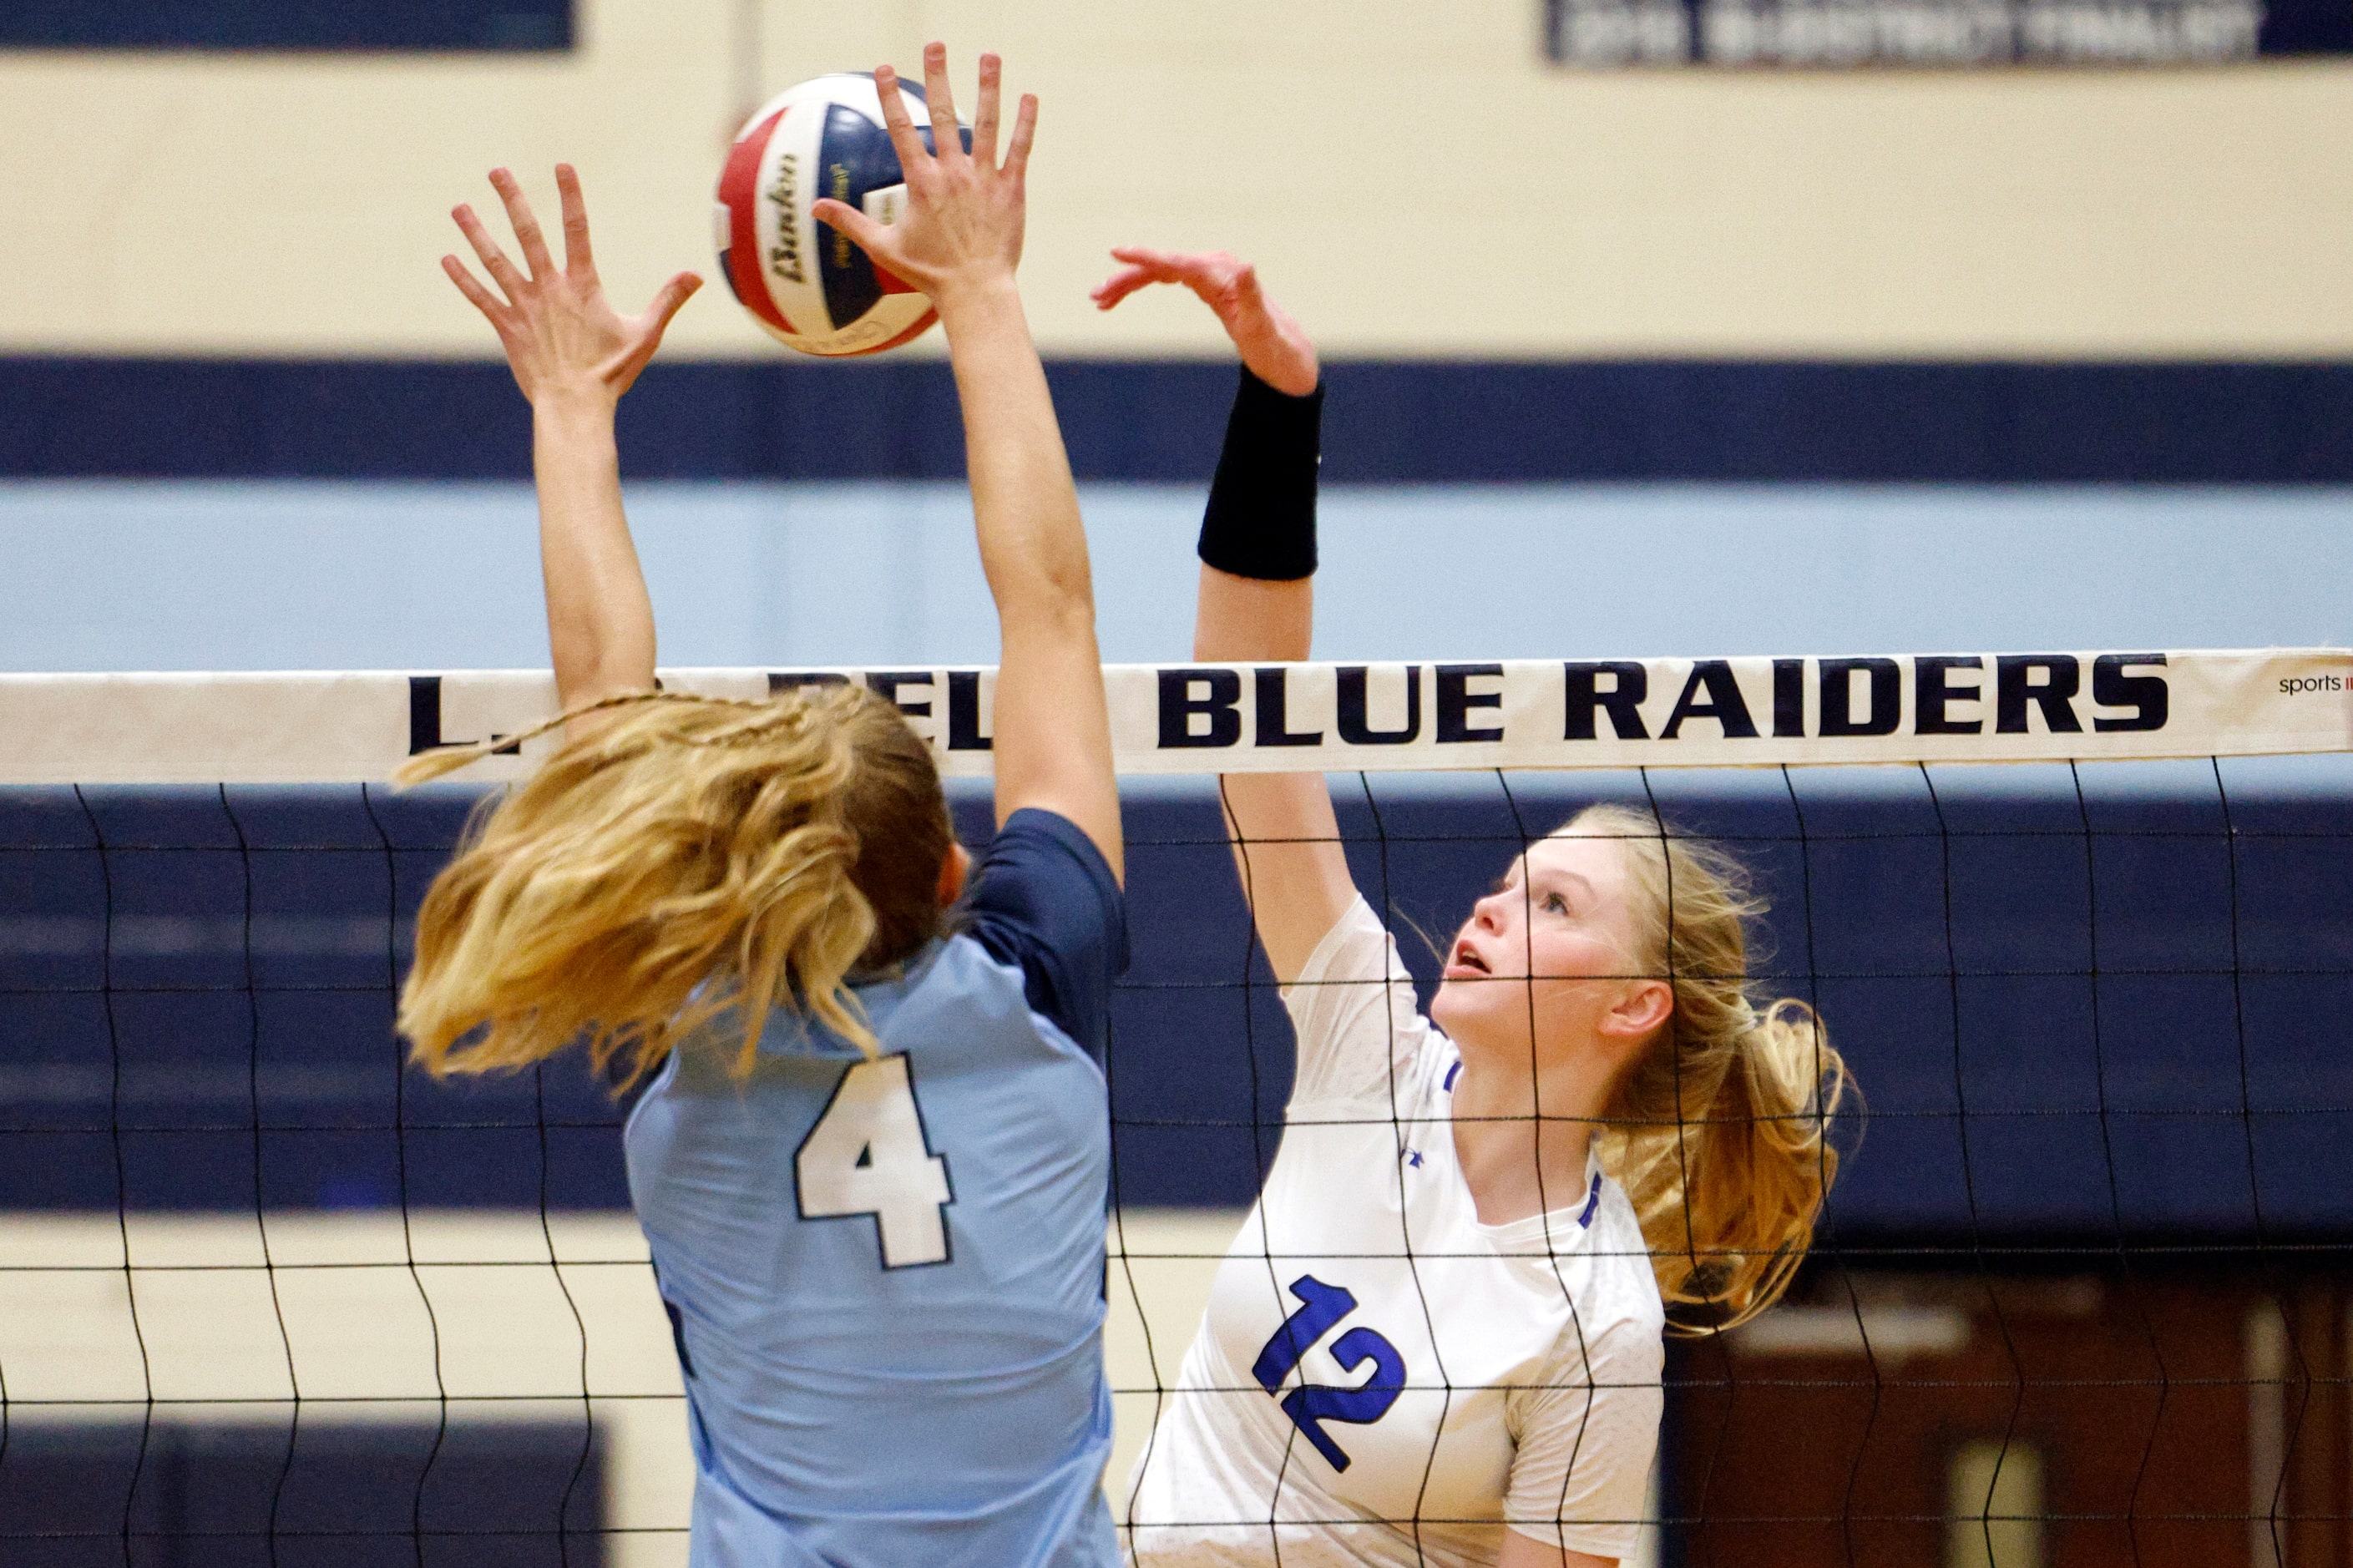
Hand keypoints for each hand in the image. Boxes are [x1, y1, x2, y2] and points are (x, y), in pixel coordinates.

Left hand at [444, 164, 700, 408]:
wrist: (575, 405)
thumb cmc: (611, 373)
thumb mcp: (646, 334)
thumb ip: (668, 300)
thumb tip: (696, 276)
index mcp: (582, 285)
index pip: (577, 230)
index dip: (570, 196)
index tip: (562, 166)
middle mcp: (549, 288)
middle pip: (527, 234)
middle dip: (511, 200)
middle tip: (496, 171)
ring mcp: (524, 306)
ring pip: (495, 261)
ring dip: (476, 232)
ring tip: (459, 208)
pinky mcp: (507, 327)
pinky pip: (480, 298)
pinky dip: (463, 278)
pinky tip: (447, 258)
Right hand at [811, 45, 1034, 314]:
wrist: (975, 292)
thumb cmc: (929, 274)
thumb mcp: (883, 247)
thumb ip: (850, 222)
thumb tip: (815, 208)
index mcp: (921, 183)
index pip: (900, 130)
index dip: (890, 97)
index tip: (884, 67)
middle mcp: (952, 173)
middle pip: (942, 114)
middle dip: (937, 76)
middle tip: (934, 44)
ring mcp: (984, 179)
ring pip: (986, 124)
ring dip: (988, 87)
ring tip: (989, 55)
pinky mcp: (1011, 190)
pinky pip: (1019, 150)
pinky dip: (1025, 123)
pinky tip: (1030, 97)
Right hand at [1091, 249, 1318, 396]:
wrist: (1287, 357)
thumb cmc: (1276, 348)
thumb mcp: (1262, 329)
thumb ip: (1252, 297)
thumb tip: (1245, 265)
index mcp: (1224, 276)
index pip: (1179, 262)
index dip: (1147, 257)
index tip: (1117, 253)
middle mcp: (1216, 268)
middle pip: (1163, 265)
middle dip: (1128, 277)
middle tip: (1096, 296)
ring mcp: (1210, 275)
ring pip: (1161, 271)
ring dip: (1129, 282)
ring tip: (1100, 300)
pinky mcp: (1206, 285)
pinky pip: (1168, 278)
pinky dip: (1143, 284)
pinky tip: (1121, 296)